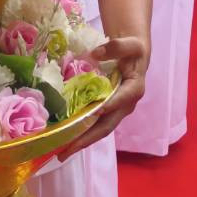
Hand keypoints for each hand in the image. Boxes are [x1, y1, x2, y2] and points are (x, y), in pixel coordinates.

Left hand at [58, 33, 147, 156]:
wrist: (135, 56)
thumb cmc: (133, 50)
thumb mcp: (130, 44)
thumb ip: (116, 47)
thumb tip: (96, 53)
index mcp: (134, 89)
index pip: (121, 100)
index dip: (108, 107)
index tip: (94, 112)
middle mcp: (125, 106)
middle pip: (106, 126)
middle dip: (86, 139)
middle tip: (66, 150)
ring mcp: (116, 111)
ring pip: (99, 130)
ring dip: (81, 141)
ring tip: (61, 153)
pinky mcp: (107, 112)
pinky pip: (94, 125)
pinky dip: (80, 133)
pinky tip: (65, 140)